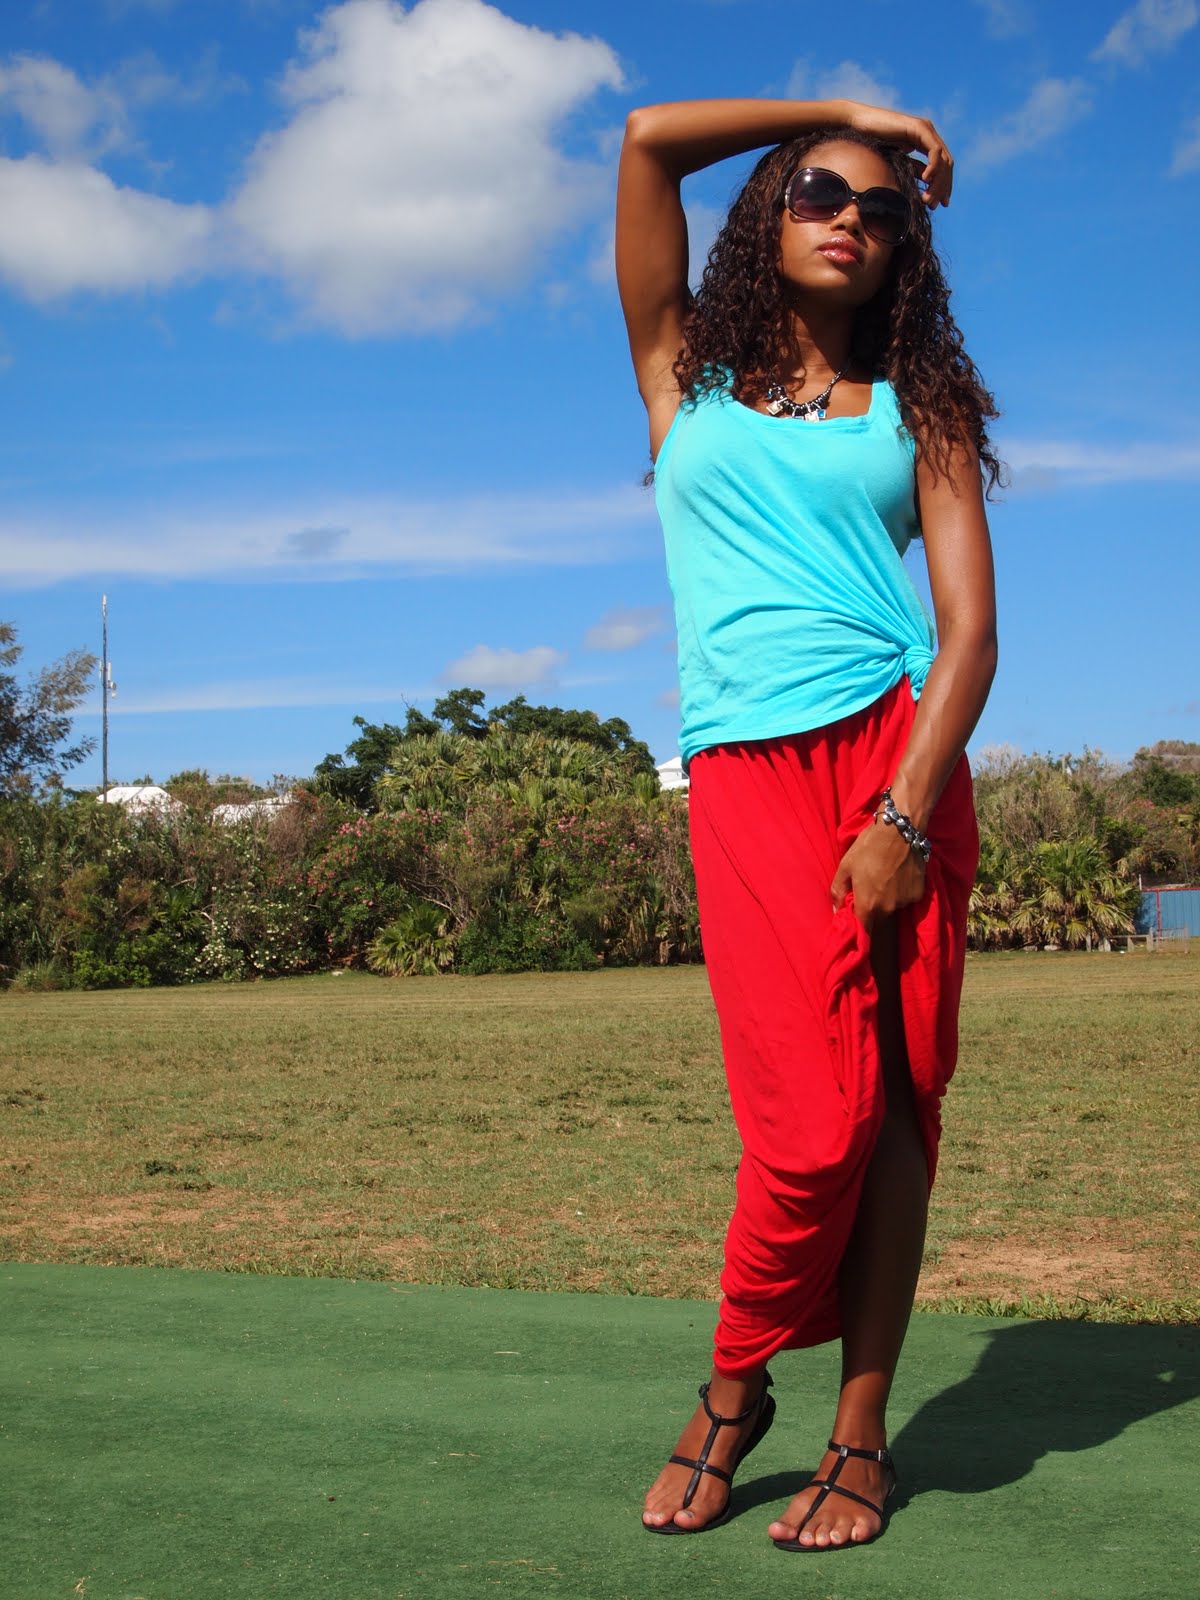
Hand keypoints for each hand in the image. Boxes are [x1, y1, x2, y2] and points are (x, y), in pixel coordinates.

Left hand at [830, 816, 926, 931]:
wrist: (899, 830)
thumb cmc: (868, 847)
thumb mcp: (846, 866)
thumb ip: (838, 892)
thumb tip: (835, 911)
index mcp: (868, 905)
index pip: (863, 931)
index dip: (859, 929)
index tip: (856, 921)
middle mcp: (888, 909)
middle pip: (877, 918)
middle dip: (872, 908)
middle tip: (868, 887)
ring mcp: (905, 902)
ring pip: (893, 907)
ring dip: (887, 899)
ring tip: (885, 876)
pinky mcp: (919, 893)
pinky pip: (906, 898)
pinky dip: (901, 891)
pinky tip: (899, 874)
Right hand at [838, 102, 953, 207]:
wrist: (857, 124)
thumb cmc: (869, 143)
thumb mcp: (895, 162)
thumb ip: (911, 171)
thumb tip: (921, 191)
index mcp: (924, 141)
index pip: (942, 166)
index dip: (944, 185)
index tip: (940, 204)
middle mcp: (928, 134)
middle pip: (946, 164)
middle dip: (943, 187)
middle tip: (935, 206)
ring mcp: (925, 129)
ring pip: (943, 159)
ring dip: (938, 182)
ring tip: (929, 199)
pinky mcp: (919, 127)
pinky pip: (934, 150)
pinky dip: (933, 167)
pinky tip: (926, 180)